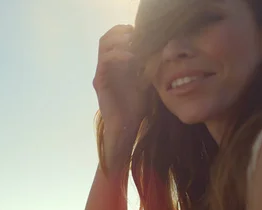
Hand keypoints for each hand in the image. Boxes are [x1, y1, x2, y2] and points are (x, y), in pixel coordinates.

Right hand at [93, 24, 147, 169]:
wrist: (125, 127)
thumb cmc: (136, 107)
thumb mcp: (145, 81)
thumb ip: (147, 66)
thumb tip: (162, 52)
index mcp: (116, 64)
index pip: (116, 37)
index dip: (128, 31)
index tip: (144, 34)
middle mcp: (106, 66)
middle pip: (108, 36)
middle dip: (122, 32)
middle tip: (138, 36)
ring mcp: (102, 72)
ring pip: (104, 44)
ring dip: (120, 40)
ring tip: (135, 44)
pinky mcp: (100, 81)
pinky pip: (106, 60)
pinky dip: (119, 55)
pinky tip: (132, 58)